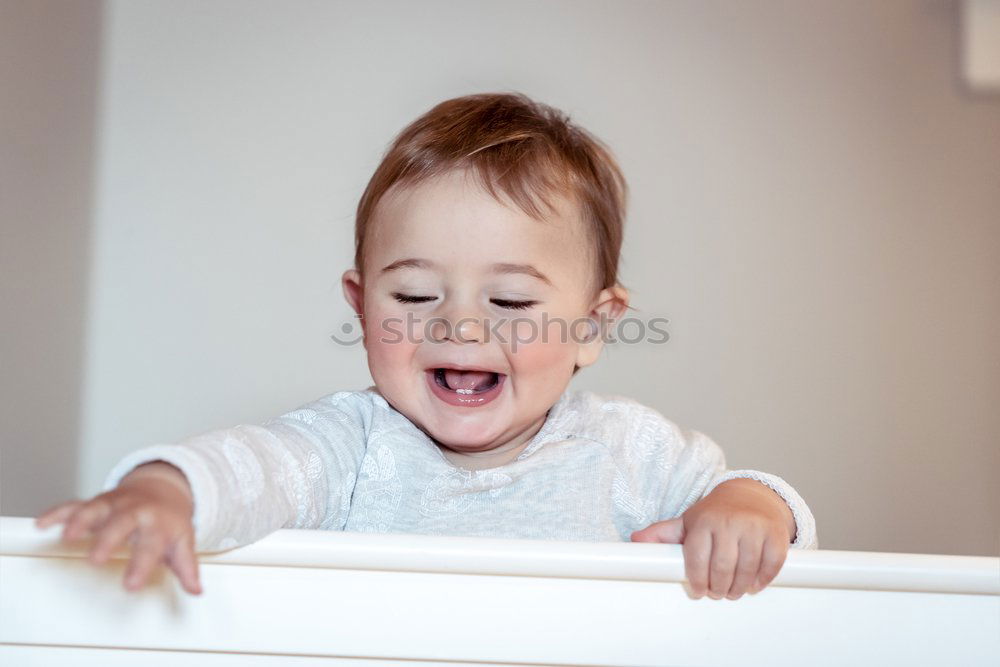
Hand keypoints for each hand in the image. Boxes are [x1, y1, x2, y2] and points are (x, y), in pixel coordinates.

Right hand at [34, 461, 202, 594]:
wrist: (163, 487)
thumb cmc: (169, 520)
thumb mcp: (183, 541)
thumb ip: (186, 566)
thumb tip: (196, 589)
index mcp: (157, 524)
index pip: (151, 545)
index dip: (141, 565)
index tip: (130, 585)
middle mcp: (135, 511)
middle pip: (122, 523)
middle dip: (108, 539)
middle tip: (96, 559)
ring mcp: (114, 504)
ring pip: (96, 508)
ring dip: (81, 520)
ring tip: (68, 536)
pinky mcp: (96, 502)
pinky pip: (75, 505)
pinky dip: (59, 513)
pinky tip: (43, 523)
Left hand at [630, 478, 793, 599]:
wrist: (750, 496)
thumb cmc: (715, 515)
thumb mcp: (687, 522)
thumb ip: (663, 534)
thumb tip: (634, 541)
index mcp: (703, 521)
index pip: (697, 559)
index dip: (697, 581)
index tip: (698, 591)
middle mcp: (729, 522)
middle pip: (722, 568)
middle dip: (718, 588)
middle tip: (716, 593)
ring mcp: (754, 527)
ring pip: (747, 569)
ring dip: (739, 588)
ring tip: (732, 592)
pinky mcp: (775, 534)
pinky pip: (771, 564)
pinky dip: (763, 580)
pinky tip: (753, 585)